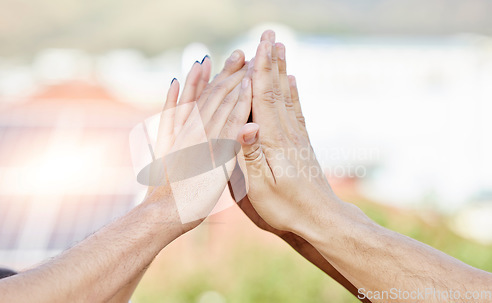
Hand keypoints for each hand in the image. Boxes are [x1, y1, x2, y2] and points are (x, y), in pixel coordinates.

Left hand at [144, 50, 251, 233]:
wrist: (162, 215)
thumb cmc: (194, 202)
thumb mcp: (220, 177)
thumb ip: (233, 148)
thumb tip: (252, 125)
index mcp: (211, 141)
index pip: (233, 107)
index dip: (246, 87)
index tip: (258, 69)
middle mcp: (193, 132)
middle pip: (214, 97)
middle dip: (228, 75)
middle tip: (241, 55)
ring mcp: (177, 135)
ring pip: (193, 100)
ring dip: (200, 79)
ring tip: (207, 58)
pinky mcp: (166, 142)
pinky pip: (169, 113)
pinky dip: (172, 96)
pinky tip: (174, 81)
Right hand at [236, 31, 339, 232]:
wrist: (321, 220)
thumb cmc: (287, 209)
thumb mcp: (260, 188)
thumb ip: (251, 154)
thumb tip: (246, 123)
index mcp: (273, 141)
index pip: (263, 99)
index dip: (260, 71)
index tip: (258, 45)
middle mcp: (287, 133)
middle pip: (277, 90)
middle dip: (271, 61)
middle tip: (270, 35)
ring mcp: (296, 137)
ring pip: (286, 96)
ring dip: (281, 70)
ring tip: (280, 48)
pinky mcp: (301, 144)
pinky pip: (295, 111)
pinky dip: (292, 92)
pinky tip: (292, 82)